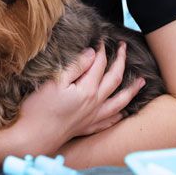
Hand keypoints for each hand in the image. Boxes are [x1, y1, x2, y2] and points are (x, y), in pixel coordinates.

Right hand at [14, 42, 145, 149]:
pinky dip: (119, 115)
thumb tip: (92, 53)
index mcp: (87, 89)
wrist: (34, 136)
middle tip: (124, 47)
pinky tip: (122, 112)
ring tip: (142, 82)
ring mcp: (93, 117)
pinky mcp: (87, 127)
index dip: (102, 48)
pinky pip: (109, 121)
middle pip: (114, 79)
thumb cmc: (40, 108)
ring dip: (132, 90)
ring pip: (119, 102)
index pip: (99, 63)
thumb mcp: (55, 81)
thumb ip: (76, 66)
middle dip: (121, 61)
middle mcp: (95, 103)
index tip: (101, 37)